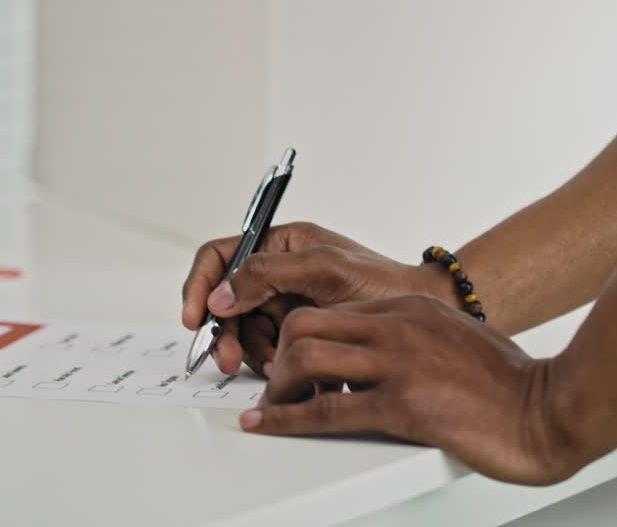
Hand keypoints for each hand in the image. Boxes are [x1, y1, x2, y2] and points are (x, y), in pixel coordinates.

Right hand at [180, 222, 451, 375]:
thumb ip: (268, 274)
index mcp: (281, 244)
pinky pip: (266, 349)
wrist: (419, 314)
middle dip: (225, 332)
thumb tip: (222, 293)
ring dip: (250, 352)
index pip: (221, 256)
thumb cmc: (383, 283)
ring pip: (244, 330)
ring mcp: (287, 304)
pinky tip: (287, 372)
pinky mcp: (298, 332)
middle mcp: (279, 273)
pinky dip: (270, 362)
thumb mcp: (324, 268)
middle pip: (227, 301)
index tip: (196, 316)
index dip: (201, 284)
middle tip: (228, 361)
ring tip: (273, 369)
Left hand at [238, 295, 579, 484]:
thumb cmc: (511, 383)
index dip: (301, 337)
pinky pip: (326, 408)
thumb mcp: (456, 338)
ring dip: (278, 387)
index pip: (332, 310)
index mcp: (409, 308)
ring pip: (306, 358)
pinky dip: (286, 419)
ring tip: (272, 407)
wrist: (549, 409)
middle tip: (275, 383)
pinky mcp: (402, 405)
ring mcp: (398, 363)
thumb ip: (416, 337)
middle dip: (278, 356)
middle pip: (306, 324)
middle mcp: (397, 326)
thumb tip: (384, 355)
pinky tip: (269, 424)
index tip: (290, 359)